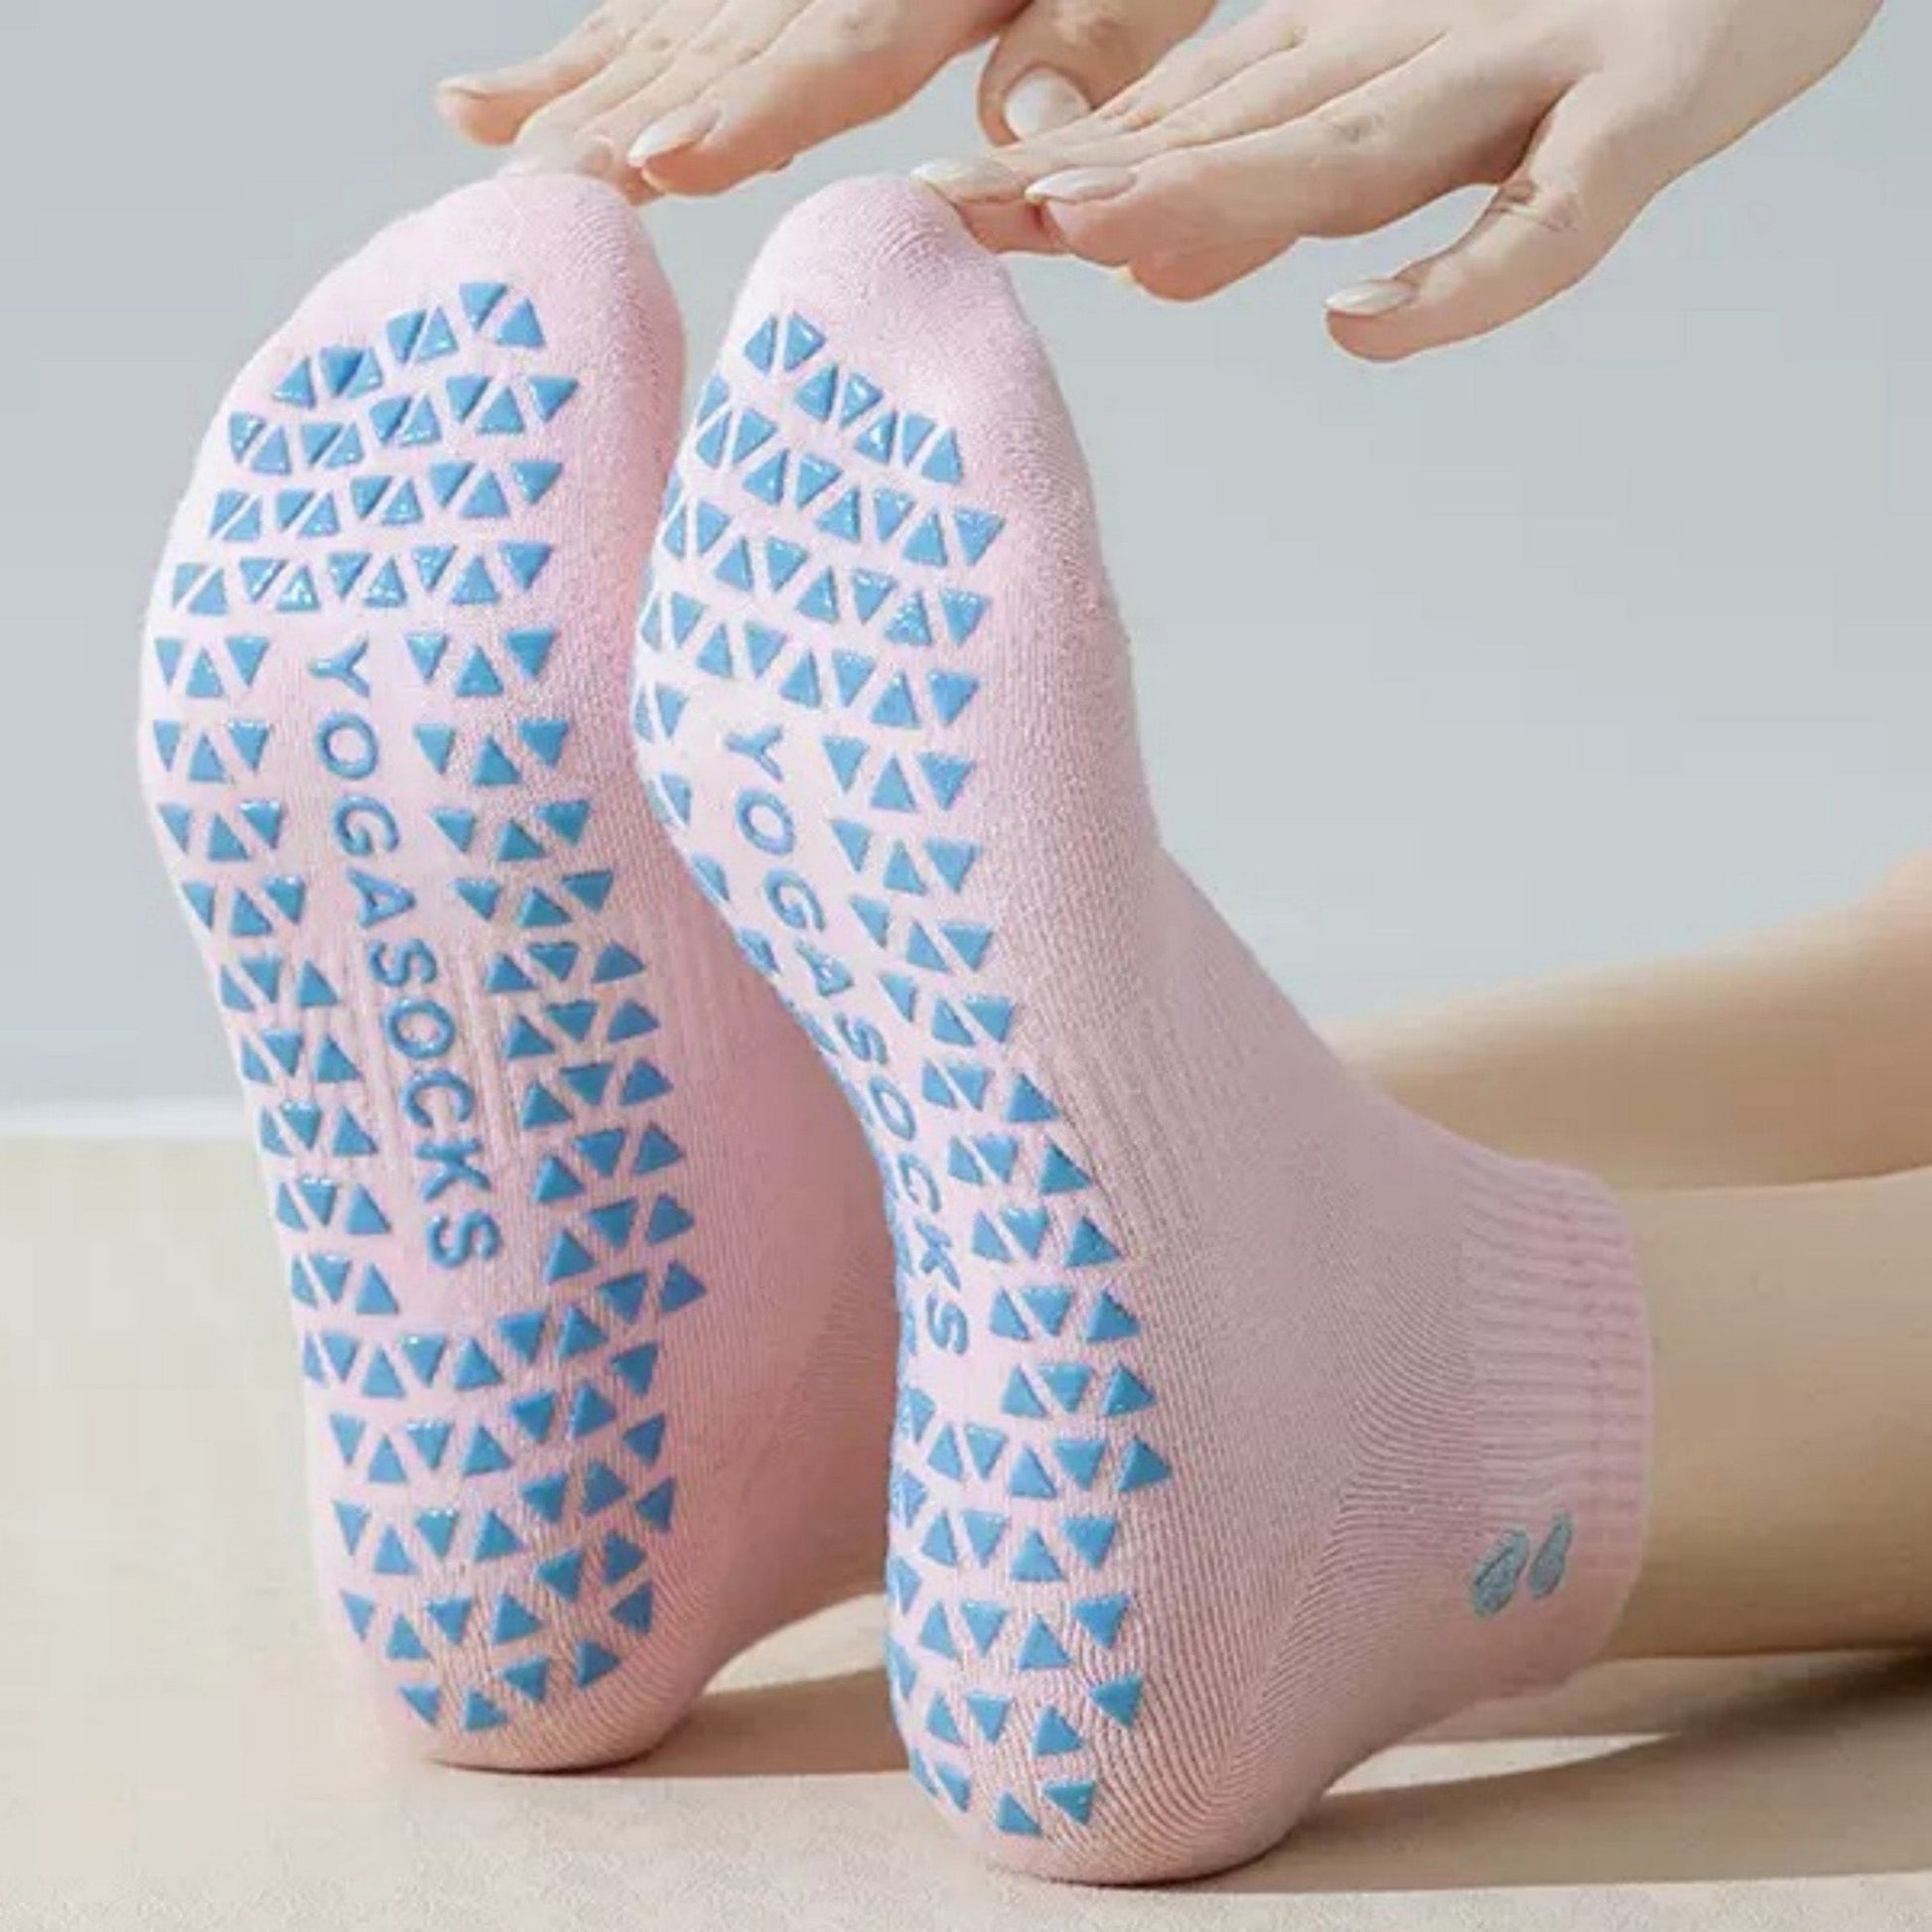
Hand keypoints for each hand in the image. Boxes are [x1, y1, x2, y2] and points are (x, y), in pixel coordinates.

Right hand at [436, 0, 1212, 204]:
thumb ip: (1086, 43)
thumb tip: (1034, 138)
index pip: (826, 49)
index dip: (746, 109)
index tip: (664, 159)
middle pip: (711, 50)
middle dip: (617, 124)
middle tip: (535, 199)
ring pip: (658, 36)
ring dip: (571, 100)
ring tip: (486, 157)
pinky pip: (647, 13)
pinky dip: (574, 61)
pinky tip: (485, 102)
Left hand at [917, 0, 1882, 358]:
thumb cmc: (1591, 25)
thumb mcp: (1412, 97)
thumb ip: (1286, 174)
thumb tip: (1149, 270)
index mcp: (1362, 48)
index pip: (1185, 113)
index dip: (1056, 162)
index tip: (927, 215)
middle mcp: (1420, 48)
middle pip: (1232, 124)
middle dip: (1085, 176)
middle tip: (950, 220)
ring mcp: (1537, 68)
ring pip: (1353, 148)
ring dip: (1215, 195)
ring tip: (1087, 235)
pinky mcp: (1657, 100)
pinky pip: (1553, 214)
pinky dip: (1462, 279)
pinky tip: (1360, 331)